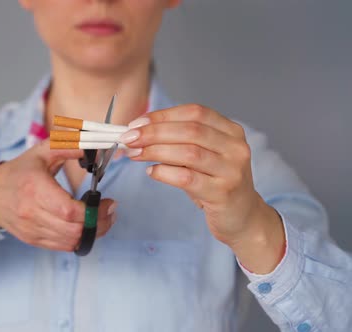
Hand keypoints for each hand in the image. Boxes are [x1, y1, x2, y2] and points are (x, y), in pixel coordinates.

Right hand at [0, 140, 116, 251]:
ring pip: (71, 241)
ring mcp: (32, 229)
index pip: (69, 211)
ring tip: (102, 219)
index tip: (108, 202)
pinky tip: (86, 228)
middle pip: (74, 230)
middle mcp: (32, 213)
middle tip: (110, 211)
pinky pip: (62, 247)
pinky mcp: (33, 240)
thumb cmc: (19, 172)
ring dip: (93, 233)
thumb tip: (93, 148)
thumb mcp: (42, 151)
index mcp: (35, 189)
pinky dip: (79, 239)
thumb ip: (68, 146)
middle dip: (99, 223)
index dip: (94, 211)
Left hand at [121, 104, 284, 272]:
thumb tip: (139, 132)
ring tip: (134, 154)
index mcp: (231, 131)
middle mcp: (235, 147)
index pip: (194, 113)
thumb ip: (179, 141)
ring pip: (188, 152)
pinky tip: (152, 172)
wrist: (243, 218)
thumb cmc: (216, 183)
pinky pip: (187, 178)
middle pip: (190, 130)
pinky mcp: (223, 193)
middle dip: (154, 132)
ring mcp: (232, 170)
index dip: (162, 115)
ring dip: (155, 150)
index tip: (136, 123)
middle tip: (129, 138)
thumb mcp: (203, 156)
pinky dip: (164, 173)